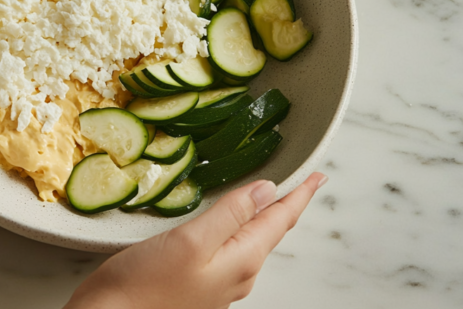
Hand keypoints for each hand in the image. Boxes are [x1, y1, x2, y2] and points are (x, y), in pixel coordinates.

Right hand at [66, 173, 327, 308]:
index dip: (300, 194)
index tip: (319, 176)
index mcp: (241, 260)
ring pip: (249, 240)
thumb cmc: (143, 286)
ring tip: (271, 194)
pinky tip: (228, 220)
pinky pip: (228, 248)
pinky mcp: (196, 283)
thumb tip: (266, 190)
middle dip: (285, 204)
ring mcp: (217, 283)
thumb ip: (230, 215)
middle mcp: (236, 275)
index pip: (281, 219)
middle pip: (270, 231)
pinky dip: (236, 226)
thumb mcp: (191, 241)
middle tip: (302, 180)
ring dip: (261, 215)